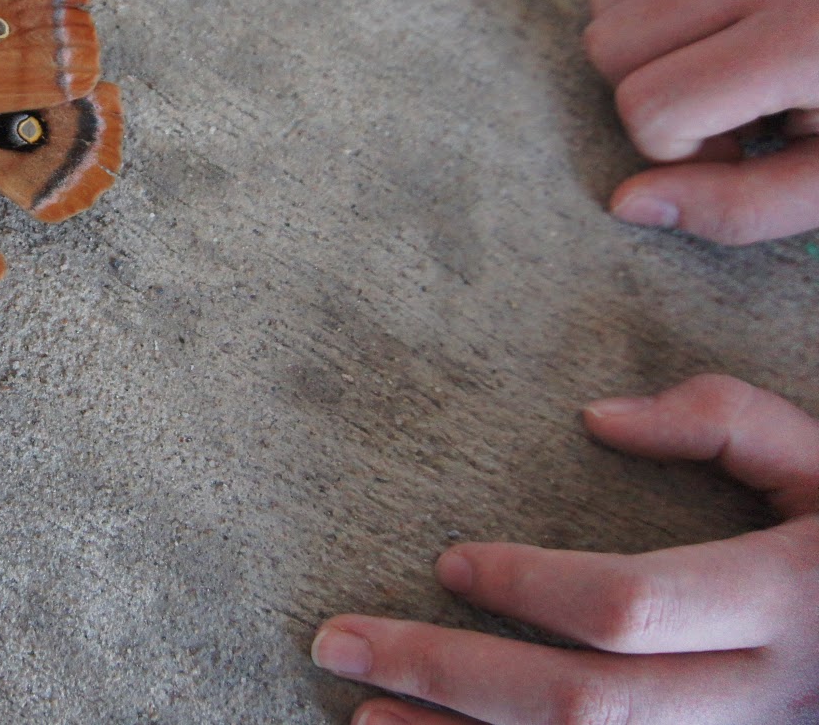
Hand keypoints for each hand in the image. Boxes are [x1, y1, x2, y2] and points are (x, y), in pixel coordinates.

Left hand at [312, 374, 818, 723]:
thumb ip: (722, 420)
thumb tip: (597, 418)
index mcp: (785, 600)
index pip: (628, 607)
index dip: (528, 585)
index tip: (446, 560)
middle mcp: (767, 698)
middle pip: (583, 706)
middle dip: (447, 673)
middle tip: (339, 641)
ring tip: (363, 717)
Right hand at [585, 0, 818, 243]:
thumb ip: (738, 209)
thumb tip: (626, 202)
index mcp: (802, 38)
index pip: (646, 105)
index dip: (677, 150)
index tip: (743, 152)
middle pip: (609, 43)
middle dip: (652, 96)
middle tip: (733, 113)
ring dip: (654, 46)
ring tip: (733, 67)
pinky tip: (696, 10)